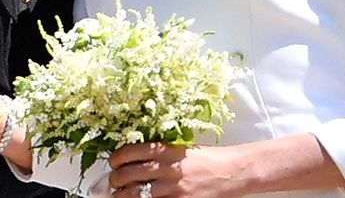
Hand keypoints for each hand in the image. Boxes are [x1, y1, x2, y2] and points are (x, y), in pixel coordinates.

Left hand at [108, 143, 245, 197]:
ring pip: (135, 194)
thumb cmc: (208, 160)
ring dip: (122, 196)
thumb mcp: (182, 149)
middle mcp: (167, 169)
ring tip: (120, 195)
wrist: (232, 171)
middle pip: (128, 175)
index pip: (131, 152)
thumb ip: (159, 153)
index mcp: (166, 151)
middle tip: (113, 183)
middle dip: (115, 181)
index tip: (113, 163)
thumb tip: (134, 160)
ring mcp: (173, 189)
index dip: (116, 159)